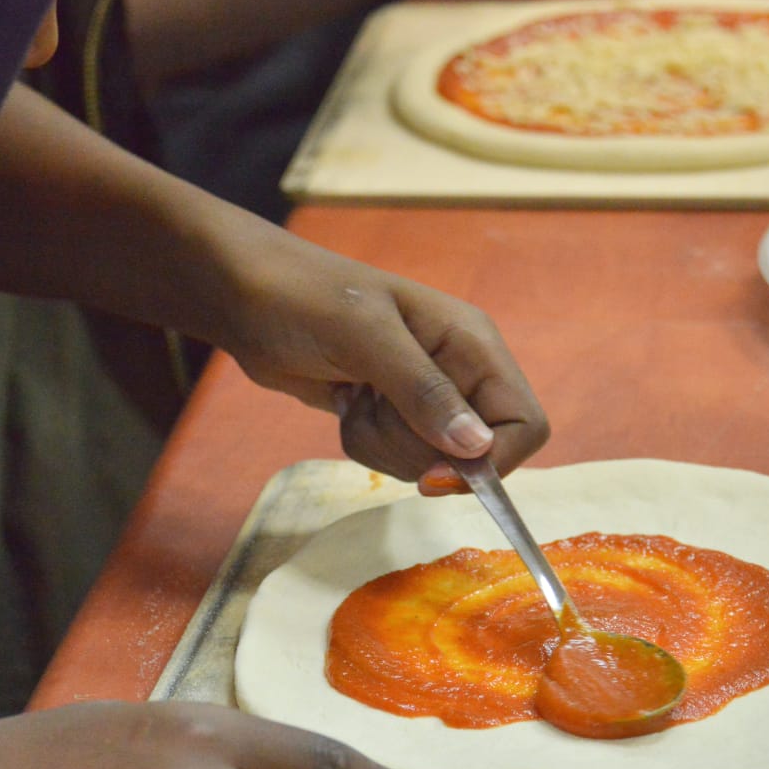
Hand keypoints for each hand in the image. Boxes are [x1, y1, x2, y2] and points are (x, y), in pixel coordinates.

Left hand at [205, 217, 548, 493]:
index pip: (524, 424)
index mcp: (473, 342)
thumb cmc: (304, 298)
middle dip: (417, 448)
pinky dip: (366, 443)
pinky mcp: (391, 413)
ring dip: (384, 444)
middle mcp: (459, 371)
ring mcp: (424, 395)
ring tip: (353, 395)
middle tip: (373, 405)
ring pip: (432, 462)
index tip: (435, 474)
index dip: (491, 460)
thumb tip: (476, 450)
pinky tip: (343, 401)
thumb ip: (423, 392)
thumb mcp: (365, 337)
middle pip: (475, 454)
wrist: (244, 295)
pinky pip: (398, 458)